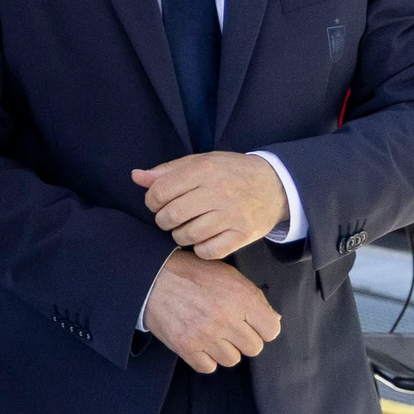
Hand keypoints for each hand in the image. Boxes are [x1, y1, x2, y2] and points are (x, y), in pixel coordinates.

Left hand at [133, 152, 289, 258]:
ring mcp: (232, 215)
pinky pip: (208, 252)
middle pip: (171, 216)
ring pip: (187, 236)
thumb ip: (167, 170)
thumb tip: (136, 176)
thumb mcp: (201, 162)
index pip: (161, 191)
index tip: (157, 203)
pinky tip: (203, 238)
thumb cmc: (231, 172)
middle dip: (163, 220)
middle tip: (170, 217)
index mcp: (204, 170)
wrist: (277, 185)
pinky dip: (200, 248)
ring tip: (187, 227)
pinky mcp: (243, 235)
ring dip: (180, 235)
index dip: (152, 201)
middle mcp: (217, 192)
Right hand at [143, 250, 281, 371]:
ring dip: (223, 349)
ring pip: (232, 359)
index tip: (250, 323)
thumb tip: (272, 320)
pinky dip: (204, 358)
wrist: (152, 277)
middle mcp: (225, 318)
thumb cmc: (191, 274)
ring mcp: (206, 335)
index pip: (271, 330)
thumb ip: (253, 297)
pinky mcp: (186, 347)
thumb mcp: (228, 275)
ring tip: (211, 332)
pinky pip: (208, 367)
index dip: (262, 327)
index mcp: (240, 297)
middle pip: (254, 348)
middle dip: (243, 338)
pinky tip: (199, 341)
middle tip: (228, 327)